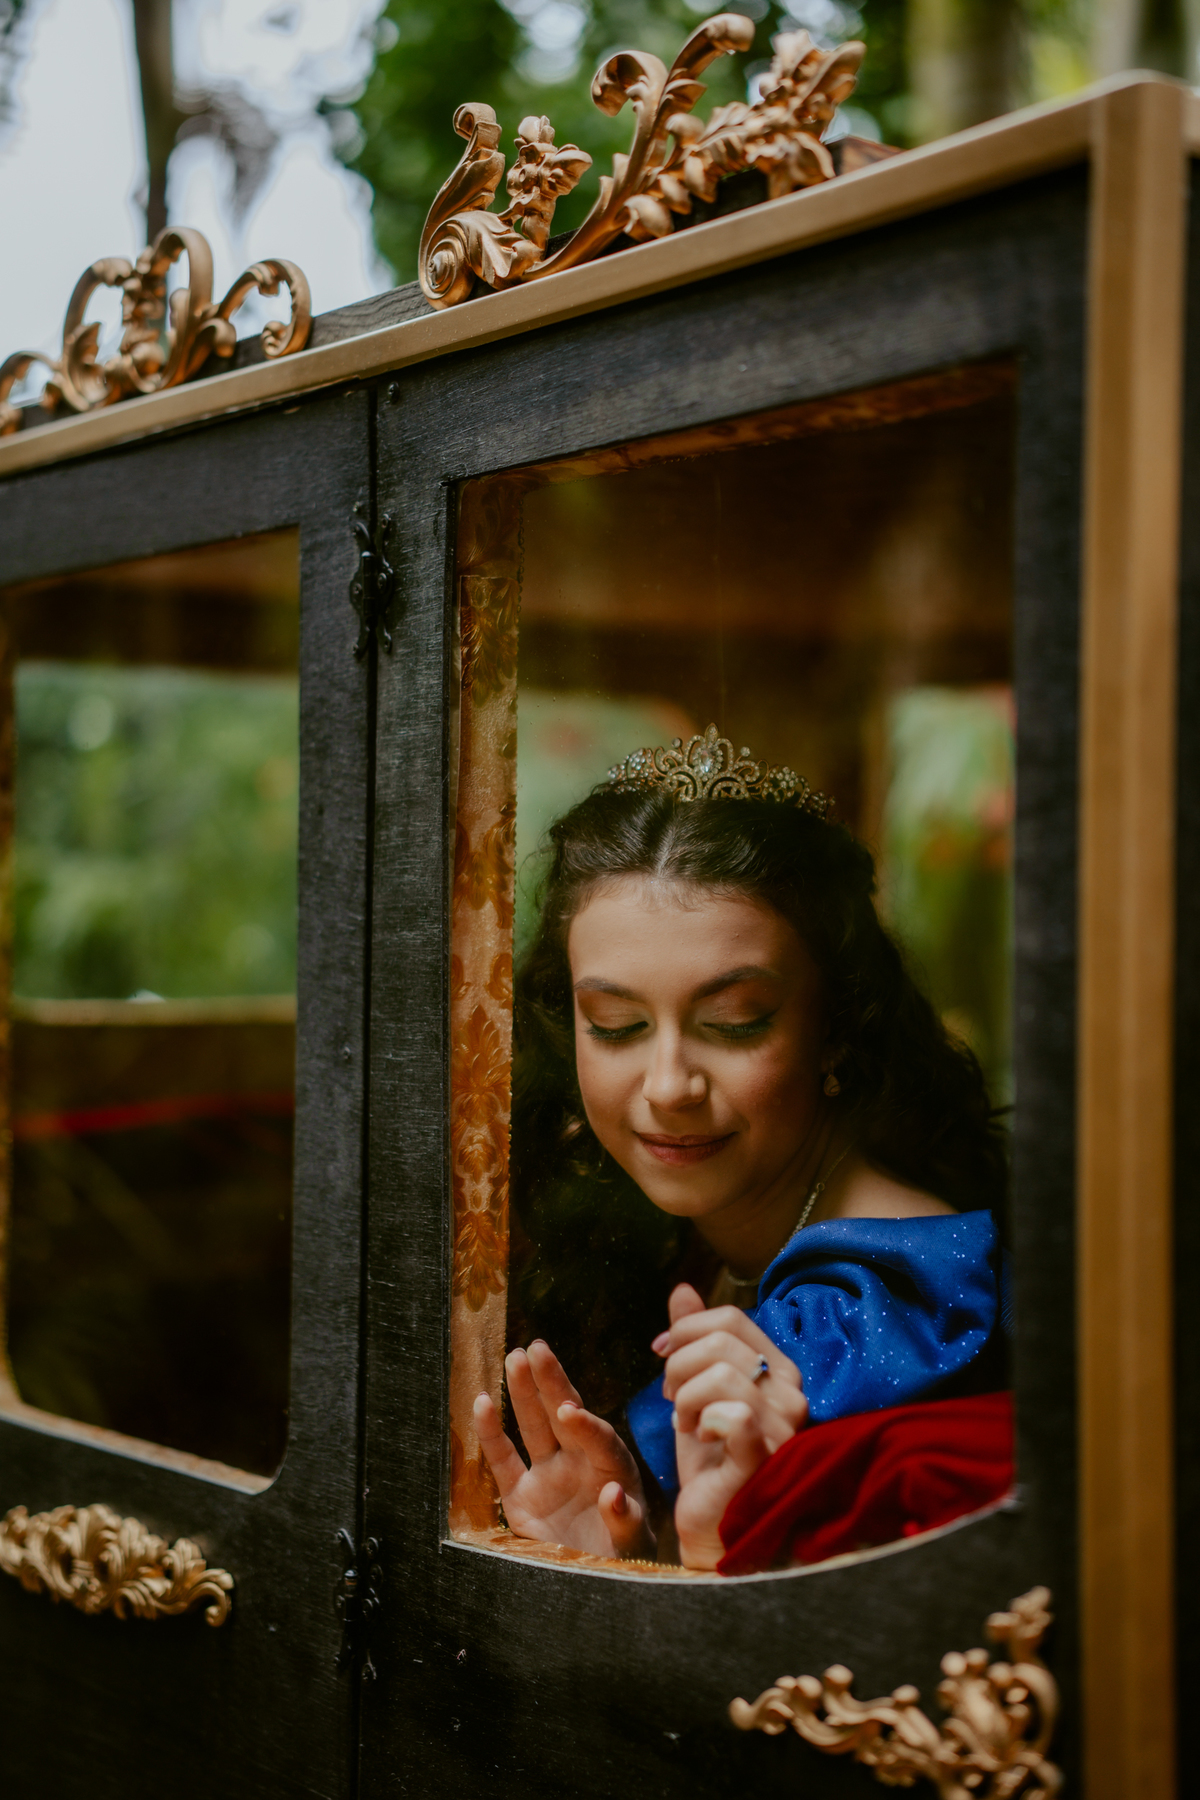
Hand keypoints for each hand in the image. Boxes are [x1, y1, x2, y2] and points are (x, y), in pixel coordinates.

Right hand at [475, 1339, 654, 1560]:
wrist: (593, 1586)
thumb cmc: (622, 1560)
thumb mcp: (634, 1544)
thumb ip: (625, 1520)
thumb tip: (614, 1493)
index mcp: (612, 1469)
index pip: (599, 1439)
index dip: (585, 1425)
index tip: (569, 1412)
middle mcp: (579, 1464)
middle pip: (564, 1416)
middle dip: (552, 1383)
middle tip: (538, 1349)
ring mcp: (548, 1477)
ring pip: (533, 1427)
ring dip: (524, 1394)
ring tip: (515, 1357)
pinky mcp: (520, 1497)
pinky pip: (503, 1460)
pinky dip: (491, 1433)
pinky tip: (482, 1402)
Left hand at [657, 1285, 807, 1568]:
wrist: (716, 1529)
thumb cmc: (712, 1464)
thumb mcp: (695, 1392)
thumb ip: (693, 1340)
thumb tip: (683, 1290)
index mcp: (777, 1371)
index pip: (731, 1318)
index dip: (685, 1329)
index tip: (661, 1354)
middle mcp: (791, 1393)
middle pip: (719, 1341)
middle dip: (679, 1366)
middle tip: (672, 1401)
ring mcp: (785, 1427)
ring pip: (720, 1374)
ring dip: (685, 1399)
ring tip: (686, 1425)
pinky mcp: (767, 1458)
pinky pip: (734, 1415)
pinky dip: (704, 1420)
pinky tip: (702, 1440)